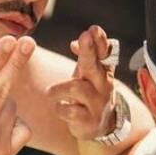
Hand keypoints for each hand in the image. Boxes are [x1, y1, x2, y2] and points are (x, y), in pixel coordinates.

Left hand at [47, 25, 117, 140]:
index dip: (100, 41)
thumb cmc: (90, 92)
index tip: (93, 29)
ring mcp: (98, 103)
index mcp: (103, 70)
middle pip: (93, 65)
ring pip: (77, 88)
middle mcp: (103, 85)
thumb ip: (84, 55)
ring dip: (59, 89)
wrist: (101, 125)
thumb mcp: (88, 73)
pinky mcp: (89, 121)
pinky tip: (60, 109)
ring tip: (50, 93)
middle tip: (84, 36)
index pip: (104, 52)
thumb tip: (74, 43)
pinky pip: (70, 111)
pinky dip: (60, 108)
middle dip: (88, 50)